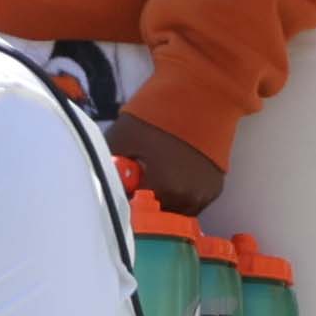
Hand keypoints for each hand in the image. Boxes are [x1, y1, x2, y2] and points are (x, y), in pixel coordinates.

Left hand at [107, 110, 224, 213]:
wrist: (201, 96)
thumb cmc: (157, 115)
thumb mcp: (122, 136)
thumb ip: (108, 166)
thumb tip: (100, 185)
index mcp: (164, 190)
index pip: (135, 217)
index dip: (125, 205)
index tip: (121, 192)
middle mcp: (188, 200)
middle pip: (157, 219)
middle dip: (144, 207)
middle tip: (136, 185)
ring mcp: (204, 195)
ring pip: (176, 214)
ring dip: (163, 204)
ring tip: (155, 180)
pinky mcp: (215, 189)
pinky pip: (193, 204)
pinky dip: (181, 196)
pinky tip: (174, 177)